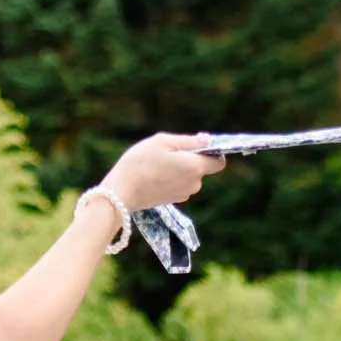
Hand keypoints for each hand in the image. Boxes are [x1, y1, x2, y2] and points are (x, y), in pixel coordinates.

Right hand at [103, 133, 226, 211]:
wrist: (121, 192)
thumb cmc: (141, 162)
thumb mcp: (163, 142)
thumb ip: (189, 141)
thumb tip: (208, 140)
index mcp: (195, 168)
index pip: (219, 162)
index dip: (213, 152)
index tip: (197, 146)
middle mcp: (194, 184)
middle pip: (201, 168)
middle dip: (189, 158)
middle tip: (167, 152)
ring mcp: (183, 194)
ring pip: (188, 176)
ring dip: (178, 168)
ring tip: (156, 163)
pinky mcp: (172, 200)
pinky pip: (178, 184)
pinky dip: (170, 178)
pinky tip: (153, 174)